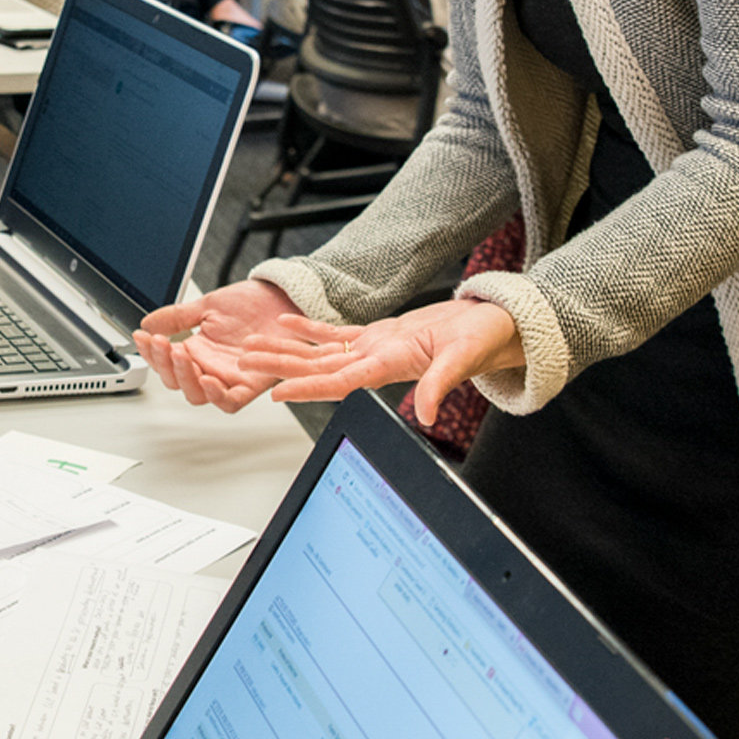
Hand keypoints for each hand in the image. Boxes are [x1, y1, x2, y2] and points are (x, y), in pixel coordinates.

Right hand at [134, 281, 302, 411]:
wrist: (283, 298)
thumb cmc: (252, 304)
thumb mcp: (207, 306)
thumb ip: (177, 317)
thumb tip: (148, 323)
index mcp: (197, 350)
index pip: (165, 361)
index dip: (150, 353)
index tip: (142, 337)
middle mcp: (210, 367)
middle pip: (177, 382)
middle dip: (164, 365)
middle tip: (161, 344)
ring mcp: (229, 376)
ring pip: (198, 394)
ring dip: (184, 378)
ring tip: (180, 354)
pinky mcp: (251, 383)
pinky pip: (230, 401)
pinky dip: (216, 396)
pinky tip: (206, 378)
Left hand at [232, 299, 524, 423]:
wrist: (494, 326)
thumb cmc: (482, 340)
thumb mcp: (463, 360)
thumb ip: (440, 386)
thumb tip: (425, 414)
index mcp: (390, 369)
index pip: (340, 381)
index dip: (306, 386)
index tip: (275, 391)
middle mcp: (375, 362)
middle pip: (318, 368)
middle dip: (281, 366)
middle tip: (245, 363)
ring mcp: (375, 350)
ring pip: (321, 353)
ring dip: (288, 350)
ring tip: (254, 345)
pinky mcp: (380, 335)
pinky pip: (338, 334)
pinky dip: (311, 329)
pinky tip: (287, 323)